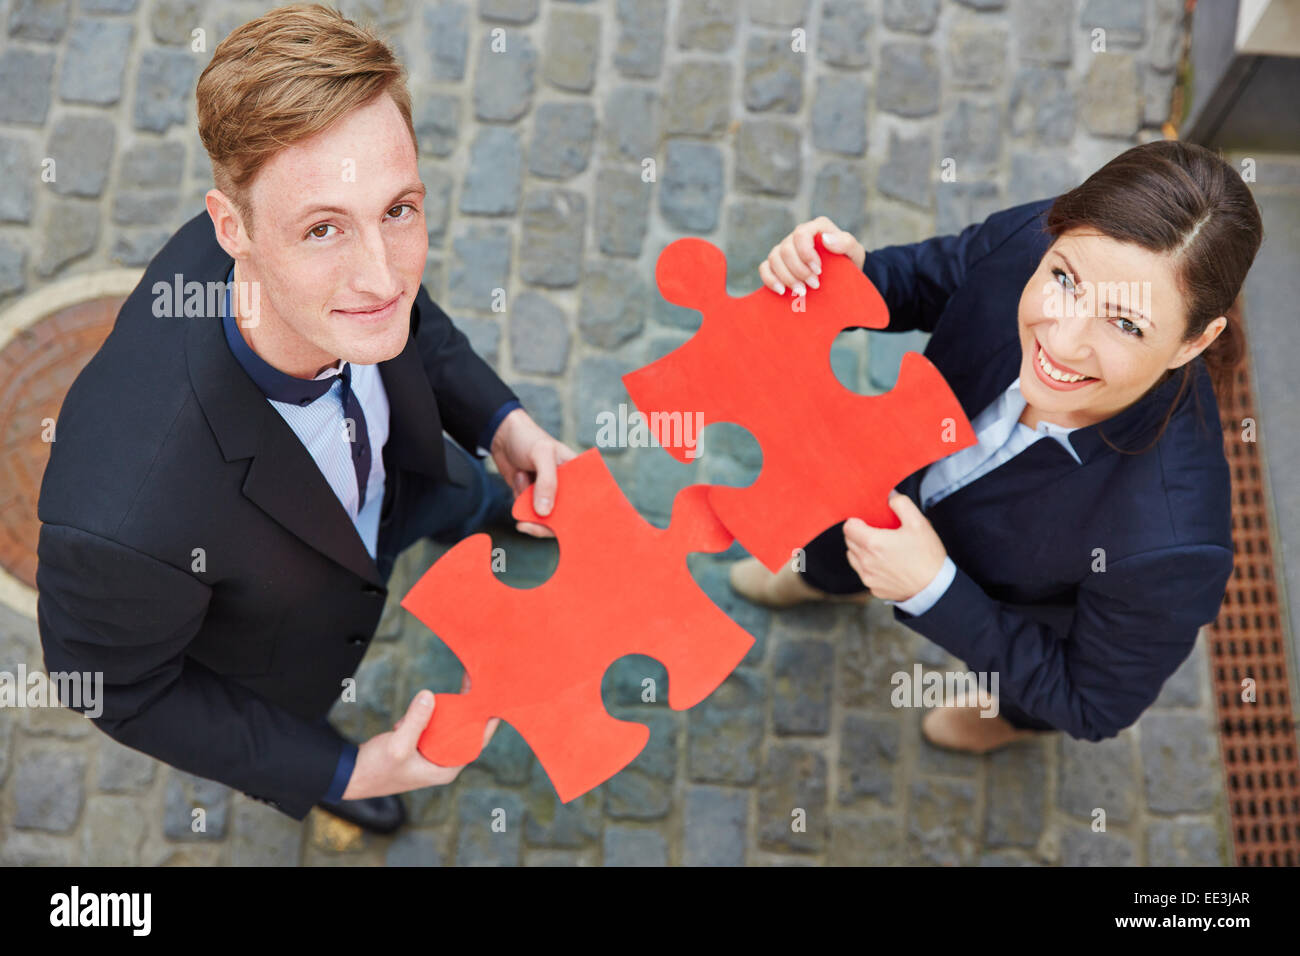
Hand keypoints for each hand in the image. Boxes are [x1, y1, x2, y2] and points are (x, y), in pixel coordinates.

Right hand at [343, 687, 499, 799]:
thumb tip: (430, 695)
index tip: (496, 699)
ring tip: (426, 707)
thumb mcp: (397, 744)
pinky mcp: (418, 748)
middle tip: (472, 681)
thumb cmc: (375, 768)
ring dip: (439, 711)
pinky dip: (422, 718)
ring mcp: (430, 756)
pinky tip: (402, 722)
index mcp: (446, 769)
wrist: (349, 776)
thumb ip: (415, 721)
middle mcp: (442, 763)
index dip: (488, 721)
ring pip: (445, 726)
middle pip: (463, 730)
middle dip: (464, 707)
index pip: (477, 742)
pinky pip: (430, 726)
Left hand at [488, 408, 577, 537]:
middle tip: (527, 525)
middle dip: (546, 523)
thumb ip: (546, 482)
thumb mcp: (542, 454)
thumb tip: (544, 513)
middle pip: (565, 517)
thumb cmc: (528, 439)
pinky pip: (527, 511)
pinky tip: (518, 477)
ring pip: (543, 518)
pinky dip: (519, 500)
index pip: (586, 501)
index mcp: (578, 474)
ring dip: (528, 504)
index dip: (582, 517)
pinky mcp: (532, 499)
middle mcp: (565, 488)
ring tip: (522, 476)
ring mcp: (548, 495)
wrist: (502, 436)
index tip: (569, 528)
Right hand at [759, 216, 865, 296]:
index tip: (818, 270)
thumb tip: (826, 239)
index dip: (806, 253)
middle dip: (798, 270)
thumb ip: (845, 242)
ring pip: (774, 258)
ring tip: (801, 291)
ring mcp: (785, 249)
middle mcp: (797, 236)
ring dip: (786, 277)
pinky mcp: (777, 264)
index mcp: (815, 228)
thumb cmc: (849, 261)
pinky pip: (765, 268)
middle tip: (814, 285)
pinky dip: (770, 279)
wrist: (843, 277)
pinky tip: (781, 291)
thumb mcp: (854, 251)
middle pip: (786, 249)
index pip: (801, 234)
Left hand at [843, 491, 947, 601]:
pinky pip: (864, 573)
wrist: (935, 588)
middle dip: (859, 534)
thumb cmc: (927, 556)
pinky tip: (886, 564)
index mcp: (873, 543)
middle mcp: (866, 561)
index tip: (867, 522)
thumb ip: (901, 504)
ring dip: (861, 550)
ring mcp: (868, 577)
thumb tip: (890, 497)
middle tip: (877, 533)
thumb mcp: (919, 523)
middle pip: (849, 542)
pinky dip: (869, 566)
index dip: (856, 521)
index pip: (848, 527)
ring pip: (853, 557)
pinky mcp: (873, 588)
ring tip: (880, 549)